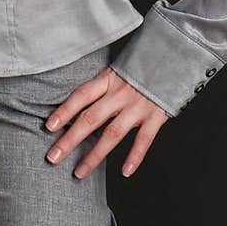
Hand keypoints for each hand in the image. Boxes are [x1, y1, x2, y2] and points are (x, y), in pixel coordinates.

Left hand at [43, 67, 169, 179]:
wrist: (177, 53)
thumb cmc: (144, 62)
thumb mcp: (119, 67)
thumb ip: (103, 84)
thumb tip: (79, 103)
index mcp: (109, 79)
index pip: (81, 96)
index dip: (65, 110)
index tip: (49, 127)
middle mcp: (121, 93)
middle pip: (90, 119)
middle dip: (70, 140)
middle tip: (53, 158)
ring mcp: (139, 105)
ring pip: (113, 134)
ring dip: (95, 155)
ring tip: (80, 172)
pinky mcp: (157, 114)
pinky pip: (144, 139)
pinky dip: (135, 156)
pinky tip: (125, 171)